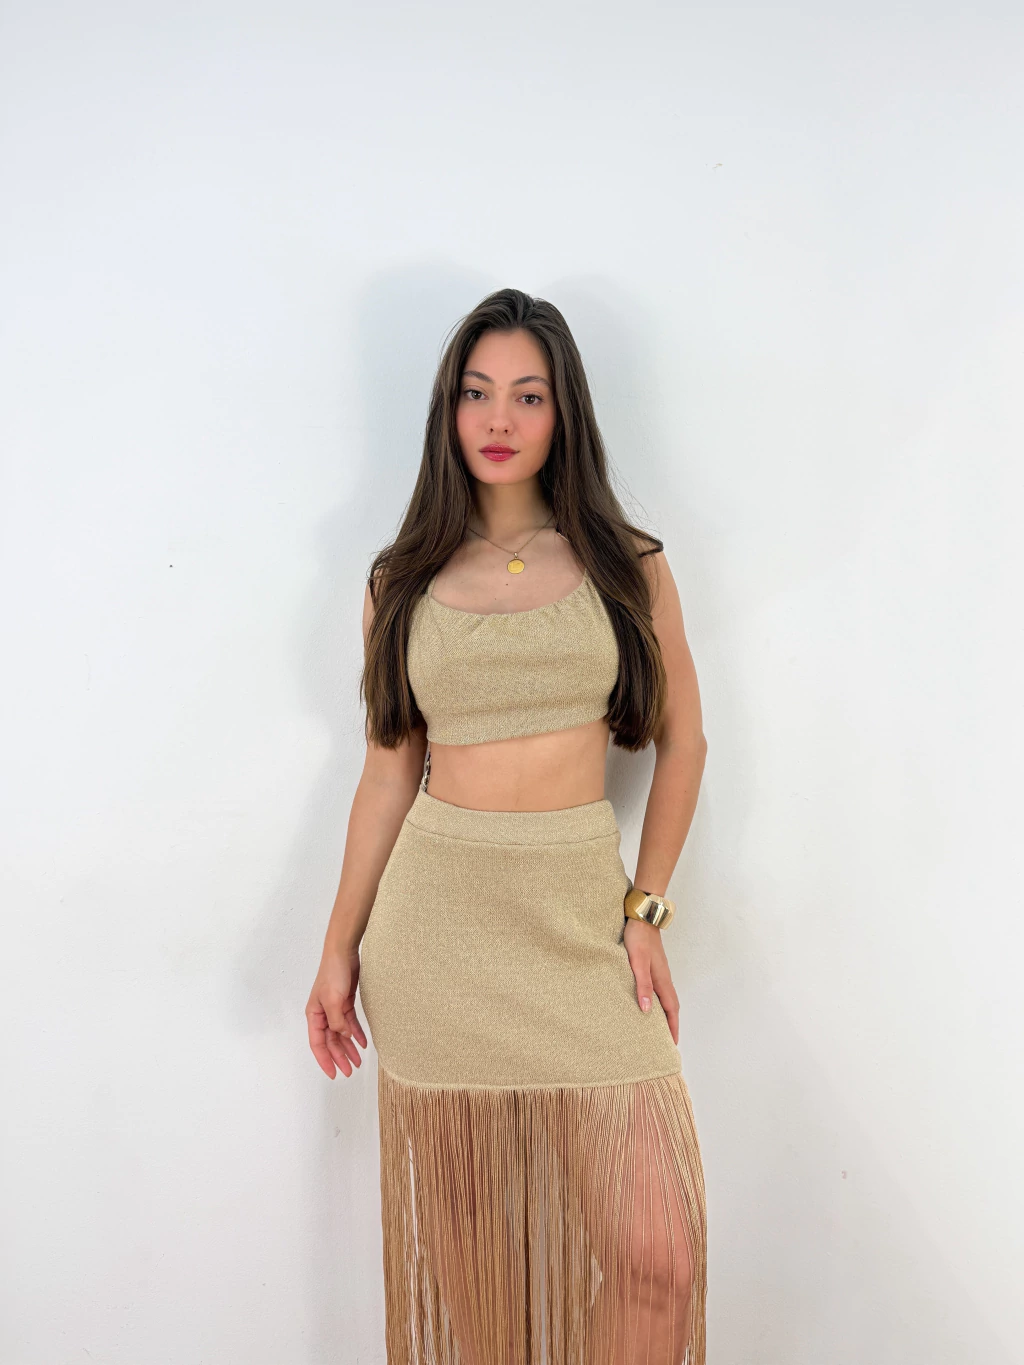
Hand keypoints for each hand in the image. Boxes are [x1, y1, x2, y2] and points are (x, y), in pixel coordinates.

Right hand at [306, 945, 367, 1078]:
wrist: (344, 952)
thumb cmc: (333, 973)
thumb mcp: (333, 1000)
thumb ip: (337, 1021)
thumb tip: (342, 1036)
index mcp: (314, 1015)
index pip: (317, 1044)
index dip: (325, 1060)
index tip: (333, 1074)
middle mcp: (322, 1014)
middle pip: (330, 1041)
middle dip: (339, 1057)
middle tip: (350, 1071)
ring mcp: (334, 1009)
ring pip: (341, 1034)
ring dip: (349, 1047)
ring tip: (358, 1061)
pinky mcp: (345, 1003)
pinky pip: (350, 1023)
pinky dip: (356, 1033)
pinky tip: (363, 1042)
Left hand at [623, 918, 679, 1045]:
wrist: (642, 916)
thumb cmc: (638, 938)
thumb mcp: (637, 962)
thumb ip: (642, 985)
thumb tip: (646, 1010)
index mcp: (662, 980)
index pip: (671, 1010)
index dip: (672, 1027)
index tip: (672, 1044)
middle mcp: (664, 978)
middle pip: (671, 1006)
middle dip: (671, 1024)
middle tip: (666, 1041)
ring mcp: (660, 971)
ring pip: (666, 998)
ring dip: (665, 1013)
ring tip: (658, 1027)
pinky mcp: (654, 966)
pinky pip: (659, 990)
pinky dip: (658, 1001)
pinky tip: (648, 1002)